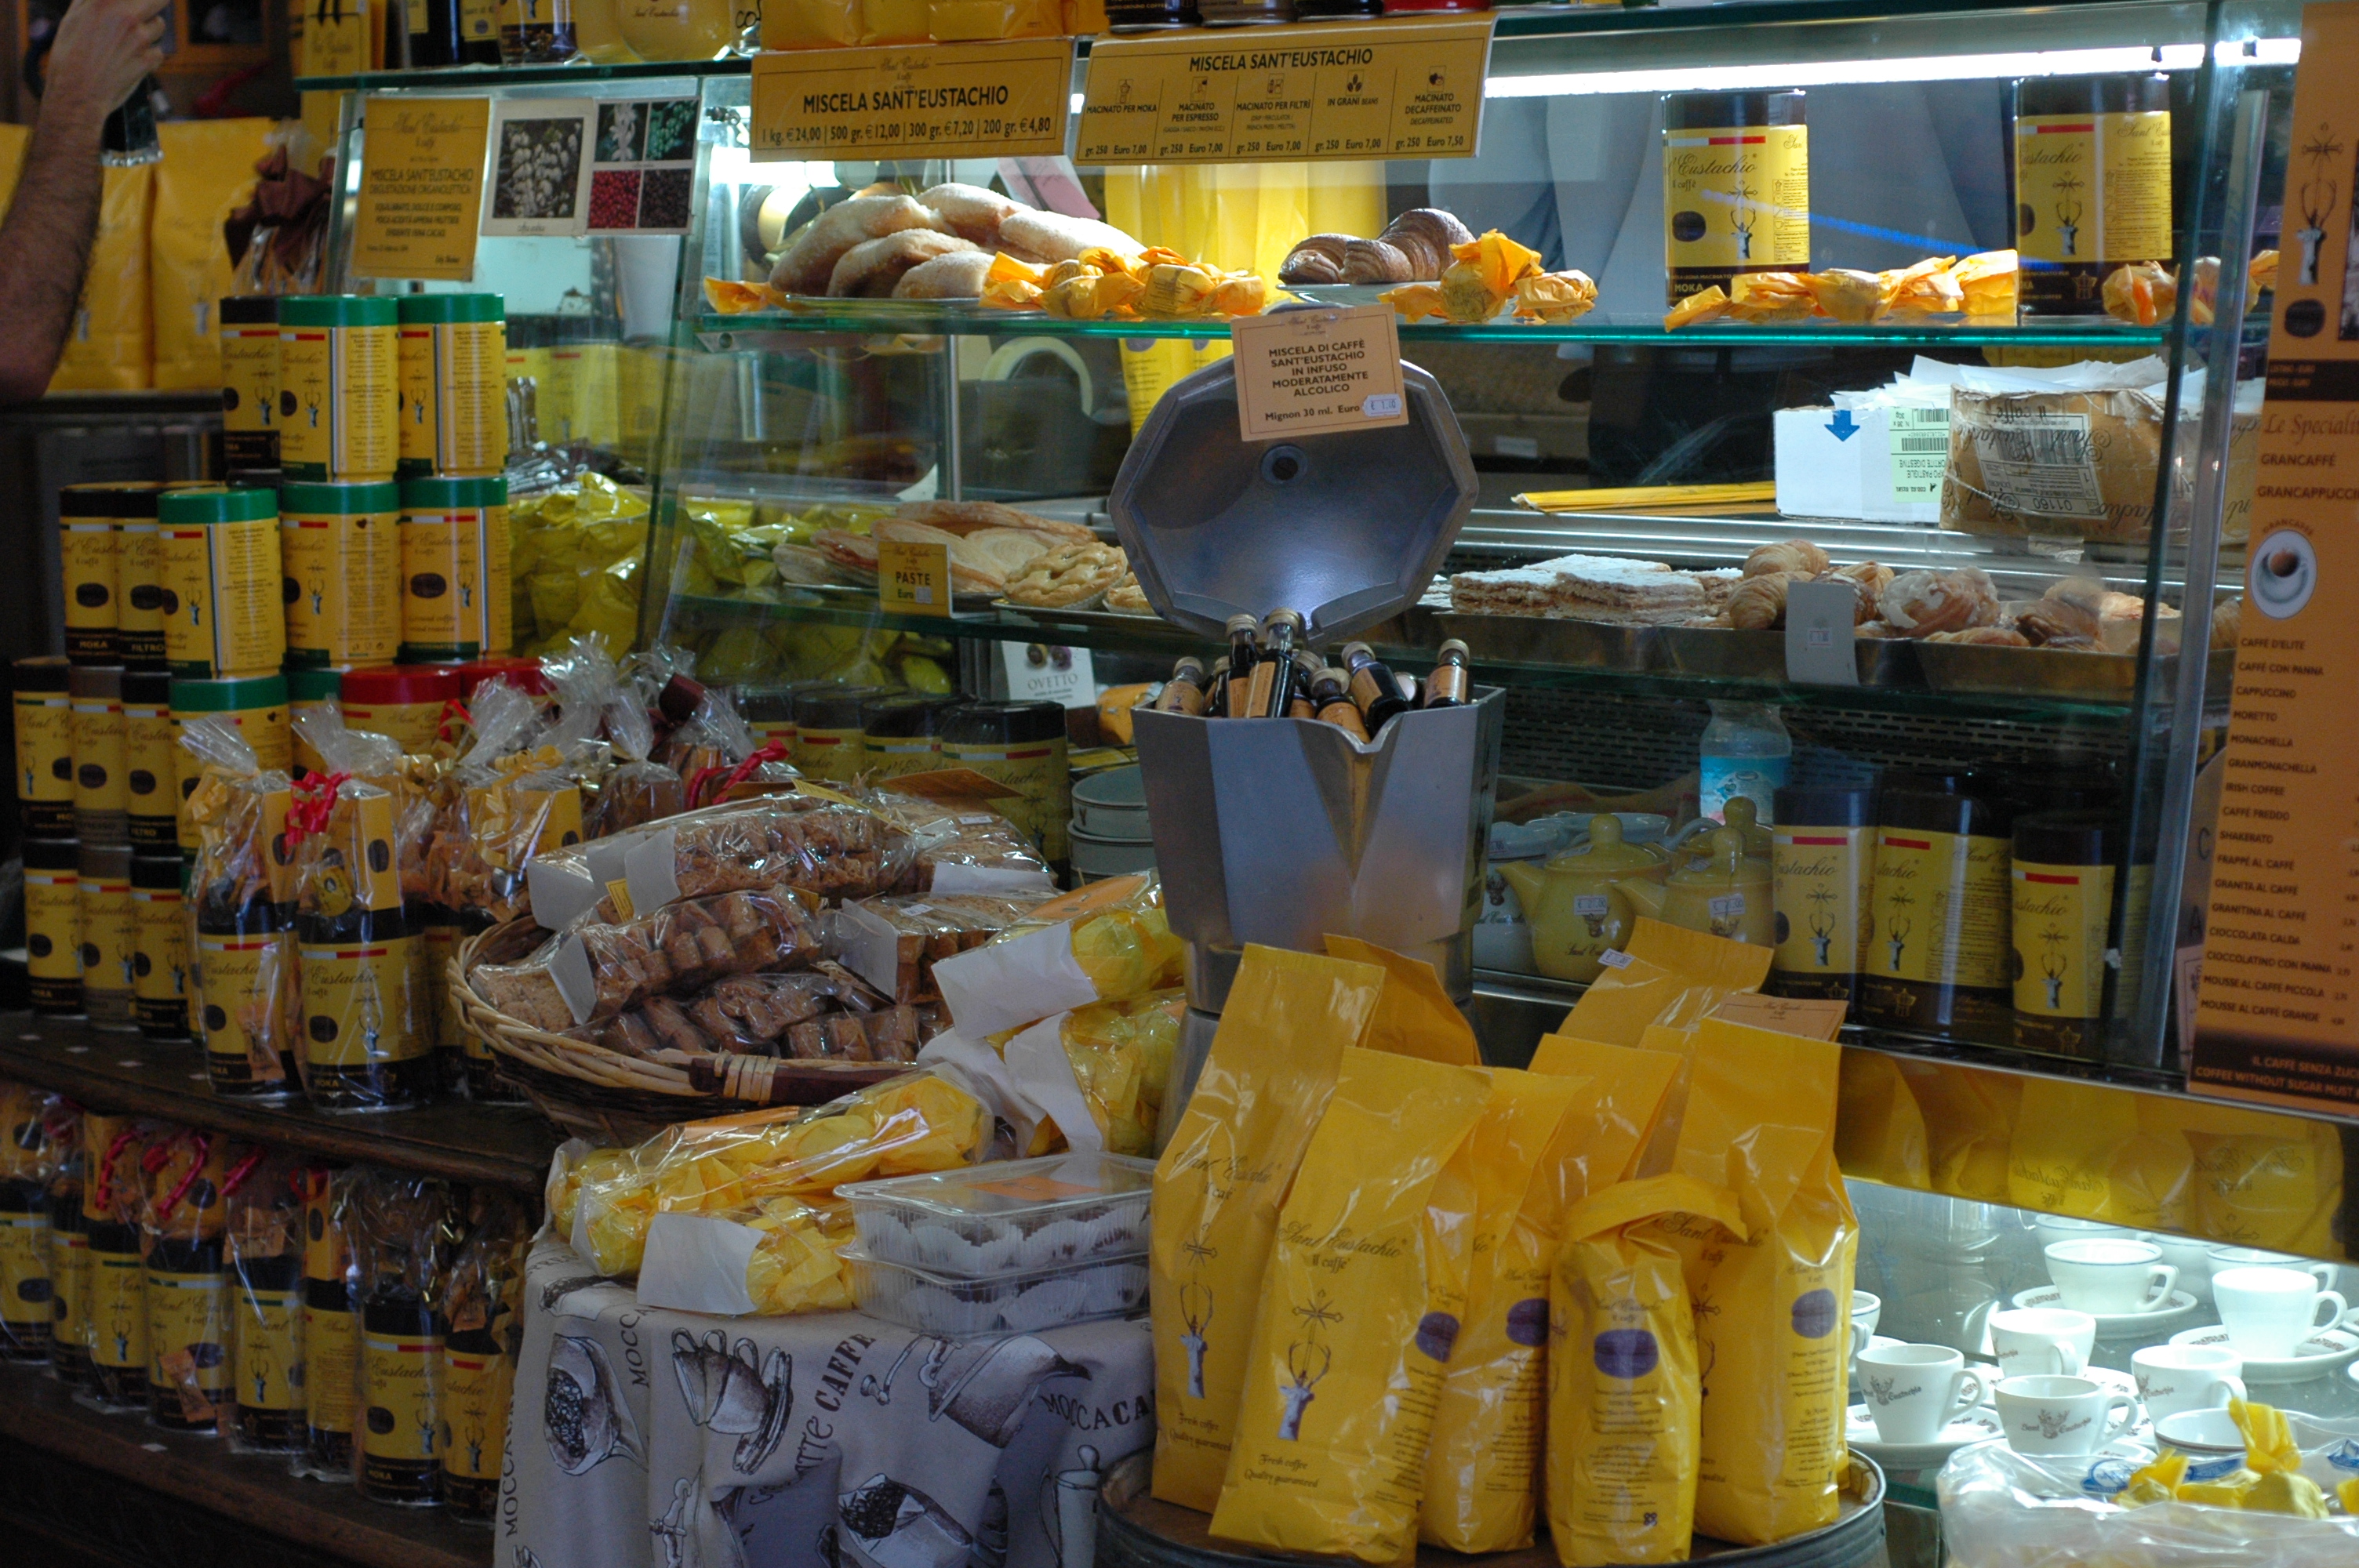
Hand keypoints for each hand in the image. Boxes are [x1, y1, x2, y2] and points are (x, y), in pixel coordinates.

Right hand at [41, 0, 169, 130]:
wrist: (77, 93)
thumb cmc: (69, 55)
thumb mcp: (73, 18)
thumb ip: (91, 2)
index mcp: (105, 1)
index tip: (138, 3)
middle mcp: (127, 16)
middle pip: (160, 0)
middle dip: (153, 5)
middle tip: (143, 12)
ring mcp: (141, 38)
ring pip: (159, 26)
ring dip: (150, 31)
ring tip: (129, 41)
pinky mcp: (149, 59)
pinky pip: (158, 51)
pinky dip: (149, 55)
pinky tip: (130, 60)